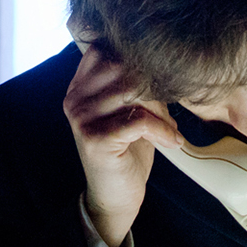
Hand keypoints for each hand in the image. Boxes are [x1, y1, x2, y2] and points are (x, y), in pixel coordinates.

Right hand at [63, 42, 179, 246]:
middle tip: (171, 108)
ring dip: (161, 109)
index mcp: (80, 87)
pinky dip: (163, 130)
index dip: (137, 56)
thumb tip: (167, 59)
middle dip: (154, 83)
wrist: (116, 197)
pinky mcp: (96, 139)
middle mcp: (75, 99)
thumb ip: (137, 84)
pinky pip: (139, 119)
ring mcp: (82, 119)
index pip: (105, 49)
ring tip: (171, 127)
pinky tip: (172, 142)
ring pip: (132, 90)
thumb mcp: (130, 111)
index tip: (163, 73)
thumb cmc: (129, 151)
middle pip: (122, 66)